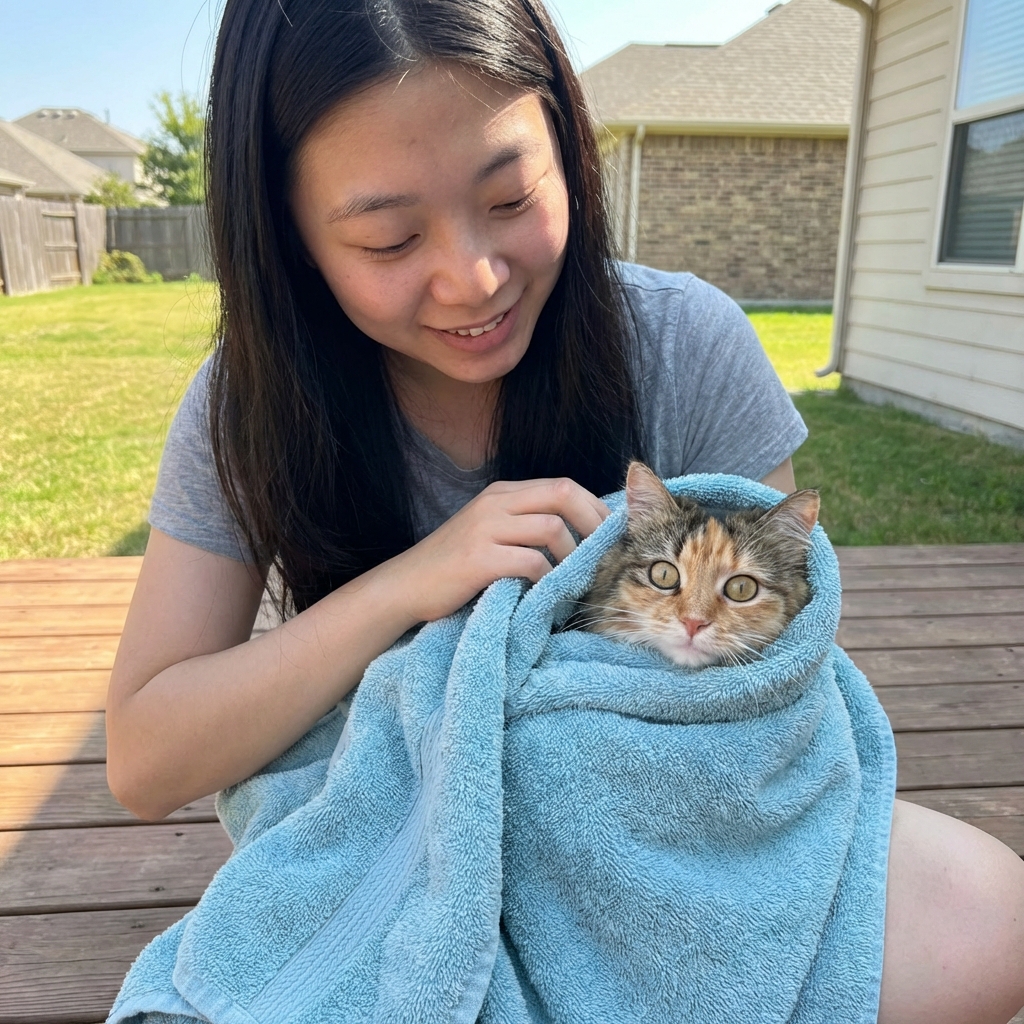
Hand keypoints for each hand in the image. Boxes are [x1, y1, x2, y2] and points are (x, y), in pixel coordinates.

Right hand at [387, 477, 609, 622]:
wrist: (404, 587)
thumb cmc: (453, 567)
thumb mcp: (489, 531)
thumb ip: (524, 524)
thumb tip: (579, 536)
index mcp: (501, 493)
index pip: (563, 486)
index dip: (594, 509)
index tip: (610, 536)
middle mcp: (495, 503)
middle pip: (563, 496)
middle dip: (594, 525)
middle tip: (604, 556)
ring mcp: (485, 528)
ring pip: (552, 529)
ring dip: (573, 558)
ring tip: (574, 581)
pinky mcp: (478, 559)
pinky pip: (531, 563)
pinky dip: (548, 580)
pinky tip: (548, 595)